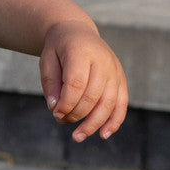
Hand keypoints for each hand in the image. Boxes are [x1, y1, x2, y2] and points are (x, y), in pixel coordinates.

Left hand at [39, 20, 127, 141]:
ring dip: (93, 123)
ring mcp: (115, 70)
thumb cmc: (59, 49)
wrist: (77, 32)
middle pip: (93, 96)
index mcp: (82, 51)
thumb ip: (50, 83)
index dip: (66, 103)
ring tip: (77, 137)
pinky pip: (121, 103)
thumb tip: (55, 109)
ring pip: (108, 103)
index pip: (76, 83)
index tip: (55, 113)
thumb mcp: (47, 61)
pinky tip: (103, 135)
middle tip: (60, 120)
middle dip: (75, 114)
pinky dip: (114, 121)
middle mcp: (103, 60)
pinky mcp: (121, 79)